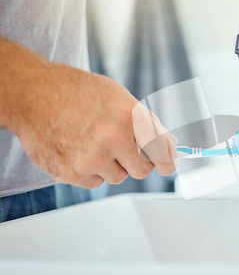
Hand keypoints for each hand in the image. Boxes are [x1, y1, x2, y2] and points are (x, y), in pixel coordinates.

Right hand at [0, 38, 177, 187]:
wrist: (32, 94)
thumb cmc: (77, 92)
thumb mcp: (119, 98)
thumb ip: (146, 123)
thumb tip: (170, 145)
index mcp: (129, 117)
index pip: (161, 151)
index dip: (167, 161)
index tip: (169, 166)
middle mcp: (112, 139)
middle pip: (142, 170)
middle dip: (137, 161)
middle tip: (123, 148)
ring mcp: (91, 158)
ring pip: (118, 177)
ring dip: (112, 165)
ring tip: (94, 142)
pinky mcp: (72, 173)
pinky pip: (95, 182)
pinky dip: (91, 171)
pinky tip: (79, 149)